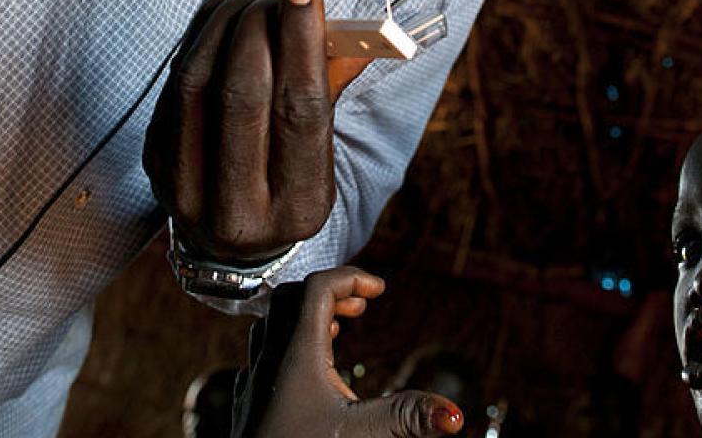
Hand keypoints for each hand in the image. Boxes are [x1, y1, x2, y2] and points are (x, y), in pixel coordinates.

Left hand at [145, 0, 372, 262]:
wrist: (228, 241)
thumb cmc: (287, 182)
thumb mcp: (320, 154)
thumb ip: (331, 91)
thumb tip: (351, 26)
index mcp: (297, 208)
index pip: (302, 112)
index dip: (303, 42)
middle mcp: (238, 211)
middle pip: (243, 96)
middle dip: (259, 27)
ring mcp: (185, 189)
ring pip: (198, 83)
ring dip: (225, 24)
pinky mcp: (154, 162)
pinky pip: (173, 84)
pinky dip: (199, 37)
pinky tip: (223, 11)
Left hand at [234, 267, 463, 437]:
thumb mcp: (360, 435)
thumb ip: (406, 419)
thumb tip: (454, 415)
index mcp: (296, 356)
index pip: (317, 288)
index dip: (351, 279)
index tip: (380, 290)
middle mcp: (269, 361)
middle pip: (291, 298)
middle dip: (329, 292)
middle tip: (362, 306)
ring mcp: (254, 383)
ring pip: (271, 325)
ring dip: (306, 317)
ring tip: (337, 330)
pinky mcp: (248, 406)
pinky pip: (263, 357)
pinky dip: (289, 347)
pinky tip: (305, 371)